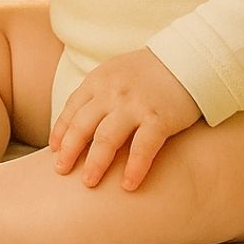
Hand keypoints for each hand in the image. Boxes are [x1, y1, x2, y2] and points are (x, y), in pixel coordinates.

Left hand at [49, 47, 200, 191]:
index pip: (72, 108)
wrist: (187, 58)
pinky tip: (127, 185)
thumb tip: (79, 121)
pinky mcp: (159, 118)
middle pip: (83, 125)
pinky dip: (134, 167)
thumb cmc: (149, 71)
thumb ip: (98, 93)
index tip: (56, 150)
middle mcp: (112, 92)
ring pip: (107, 138)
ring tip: (88, 183)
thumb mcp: (116, 73)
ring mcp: (135, 105)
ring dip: (95, 162)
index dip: (61, 130)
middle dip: (70, 150)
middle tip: (61, 171)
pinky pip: (143, 147)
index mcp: (99, 80)